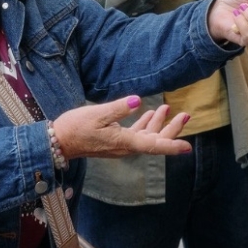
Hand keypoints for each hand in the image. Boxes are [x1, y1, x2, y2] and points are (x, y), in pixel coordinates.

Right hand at [52, 97, 191, 159]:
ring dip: (159, 124)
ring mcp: (121, 144)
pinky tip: (149, 114)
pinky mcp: (115, 140)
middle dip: (171, 129)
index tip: (188, 147)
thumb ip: (118, 108)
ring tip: (169, 108)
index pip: (153, 145)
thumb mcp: (97, 114)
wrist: (59, 142)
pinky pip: (136, 134)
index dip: (171, 145)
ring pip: (147, 137)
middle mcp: (126, 146)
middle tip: (185, 114)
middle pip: (155, 141)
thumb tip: (137, 100)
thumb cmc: (76, 127)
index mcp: (124, 142)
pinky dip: (145, 124)